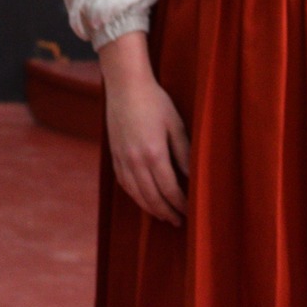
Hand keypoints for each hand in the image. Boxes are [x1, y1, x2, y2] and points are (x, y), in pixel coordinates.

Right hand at [98, 32, 189, 225]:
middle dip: (166, 212)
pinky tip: (143, 198)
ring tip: (163, 215)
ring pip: (135, 193)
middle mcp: (135, 160)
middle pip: (151, 197)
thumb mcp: (176, 124)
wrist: (125, 85)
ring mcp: (122, 158)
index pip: (169, 189)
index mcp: (154, 153)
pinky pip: (123, 182)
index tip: (190, 212)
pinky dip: (134, 195)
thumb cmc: (154, 101)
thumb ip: (184, 153)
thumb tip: (192, 177)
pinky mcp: (114, 153)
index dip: (180, 204)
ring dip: (150, 208)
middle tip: (178, 221)